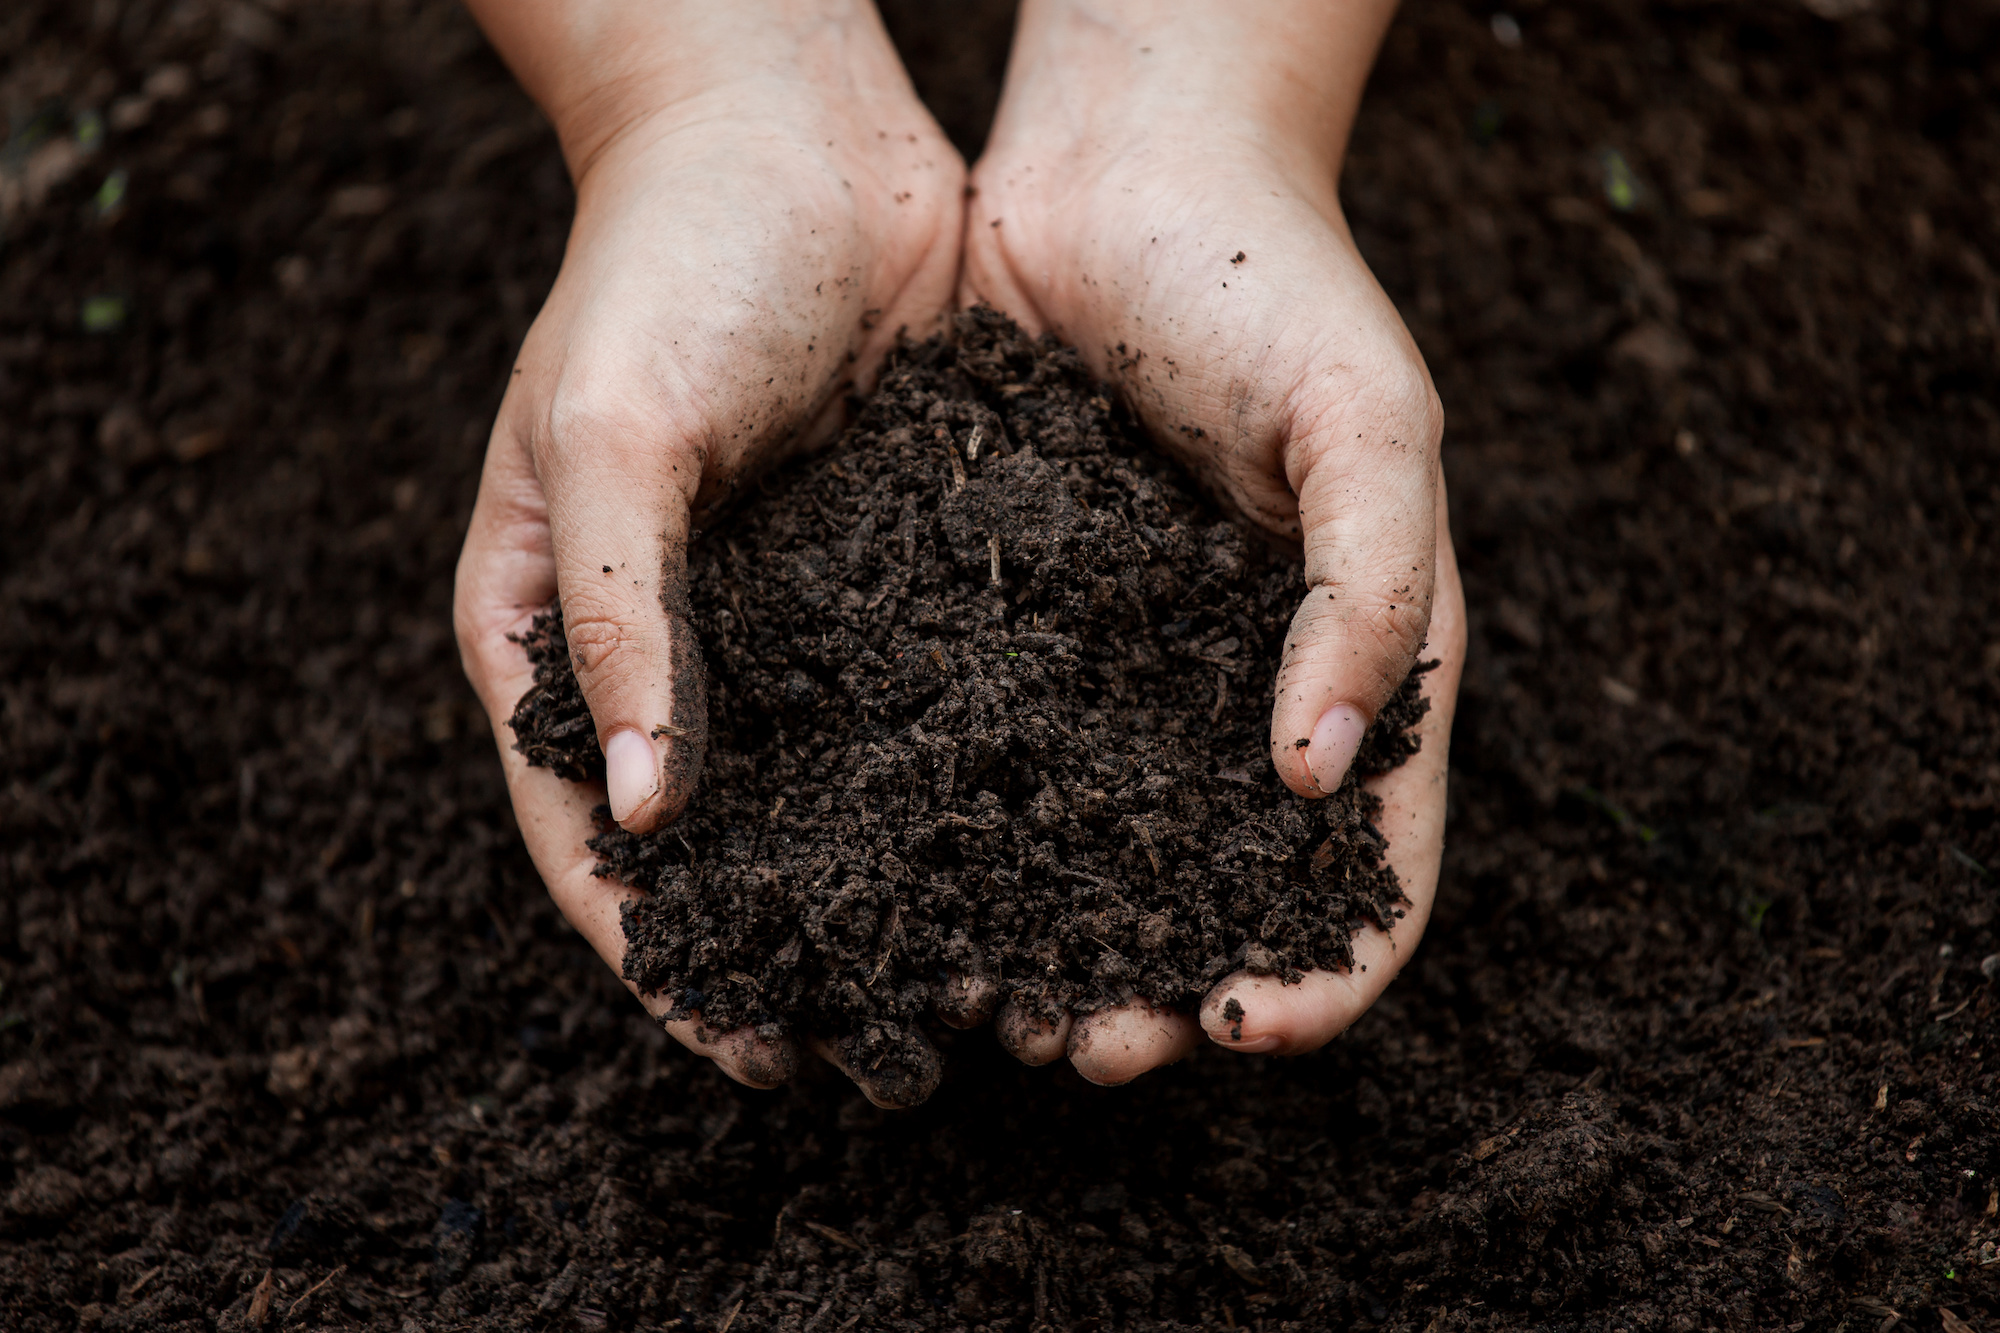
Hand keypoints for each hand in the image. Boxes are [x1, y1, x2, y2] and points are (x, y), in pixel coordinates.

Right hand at [452, 0, 962, 1098]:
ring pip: (829, 793)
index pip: (591, 837)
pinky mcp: (887, 575)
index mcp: (552, 630)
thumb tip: (648, 818)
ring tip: (972, 986)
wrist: (793, 130)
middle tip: (876, 1057)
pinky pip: (919, 706)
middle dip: (789, 954)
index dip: (661, 955)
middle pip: (718, 842)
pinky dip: (962, 786)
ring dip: (889, 892)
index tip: (744, 1049)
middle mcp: (668, 644)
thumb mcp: (610, 431)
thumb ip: (616, 618)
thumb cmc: (665, 261)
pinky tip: (1035, 851)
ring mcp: (783, 616)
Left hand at [961, 0, 1466, 1083]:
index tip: (1246, 1026)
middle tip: (1089, 1049)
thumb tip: (1317, 782)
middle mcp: (1239, 690)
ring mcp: (1124, 668)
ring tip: (989, 1003)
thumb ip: (1370, 597)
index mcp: (1359, 664)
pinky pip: (997, 754)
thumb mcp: (1370, 425)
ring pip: (1097, 848)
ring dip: (1056, 942)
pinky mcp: (1015, 627)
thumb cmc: (1273, 282)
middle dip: (1167, 987)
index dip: (1326, 967)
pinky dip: (967, 835)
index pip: (1372, 864)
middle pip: (1221, 889)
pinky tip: (909, 882)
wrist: (1121, 168)